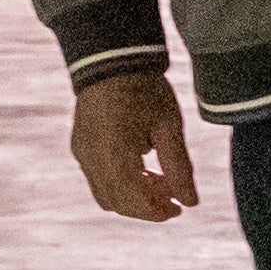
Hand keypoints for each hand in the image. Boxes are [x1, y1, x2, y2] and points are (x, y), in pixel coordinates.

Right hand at [69, 70, 198, 222]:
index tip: (179, 208)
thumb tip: (191, 203)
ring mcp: (82, 153)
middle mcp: (91, 158)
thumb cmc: (145, 89)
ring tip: (158, 177)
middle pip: (118, 204)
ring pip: (105, 195)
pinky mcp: (79, 147)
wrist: (112, 57)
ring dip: (133, 196)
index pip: (134, 202)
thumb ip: (180, 168)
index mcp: (115, 153)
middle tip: (172, 192)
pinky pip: (97, 179)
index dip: (158, 212)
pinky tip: (140, 165)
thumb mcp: (169, 127)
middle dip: (147, 206)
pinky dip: (120, 183)